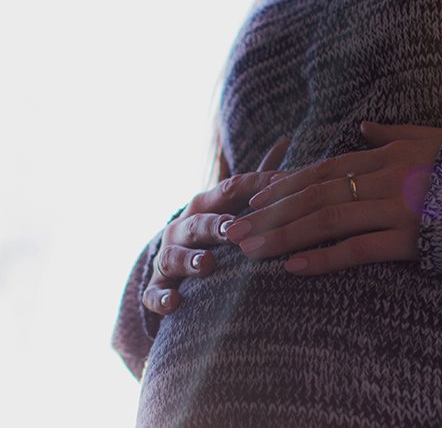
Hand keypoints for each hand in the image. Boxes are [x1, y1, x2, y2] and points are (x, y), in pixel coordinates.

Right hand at [142, 137, 290, 314]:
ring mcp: (168, 257)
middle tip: (234, 229)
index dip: (254, 188)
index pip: (230, 190)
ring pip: (174, 256)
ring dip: (190, 260)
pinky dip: (163, 299)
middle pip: (198, 223)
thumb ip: (257, 179)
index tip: (280, 188)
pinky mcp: (158, 288)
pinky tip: (176, 303)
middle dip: (215, 225)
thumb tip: (286, 138)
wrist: (173, 266)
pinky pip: (155, 294)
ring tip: (208, 264)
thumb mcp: (233, 203)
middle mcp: (182, 228)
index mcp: (205, 206)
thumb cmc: (214, 231)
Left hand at [223, 121, 441, 274]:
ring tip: (251, 250)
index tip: (254, 200)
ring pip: (325, 221)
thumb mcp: (428, 137)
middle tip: (234, 230)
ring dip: (283, 236)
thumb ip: (391, 134)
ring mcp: (393, 209)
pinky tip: (294, 268)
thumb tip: (364, 127)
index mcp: (384, 157)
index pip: (322, 171)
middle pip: (313, 196)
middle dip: (270, 214)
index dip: (285, 186)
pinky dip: (323, 259)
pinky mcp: (408, 239)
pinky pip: (357, 250)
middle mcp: (382, 179)